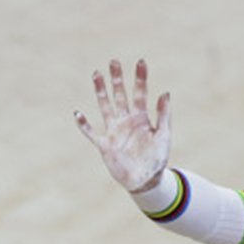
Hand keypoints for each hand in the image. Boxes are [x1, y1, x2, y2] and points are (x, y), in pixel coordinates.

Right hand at [75, 58, 171, 193]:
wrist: (146, 181)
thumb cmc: (157, 159)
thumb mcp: (163, 135)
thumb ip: (163, 115)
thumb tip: (165, 92)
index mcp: (141, 118)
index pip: (140, 93)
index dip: (140, 78)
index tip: (140, 62)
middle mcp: (126, 121)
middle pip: (120, 95)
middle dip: (116, 79)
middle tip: (113, 62)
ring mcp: (114, 131)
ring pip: (105, 107)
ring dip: (101, 91)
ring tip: (96, 74)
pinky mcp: (105, 145)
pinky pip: (91, 133)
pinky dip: (84, 124)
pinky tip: (78, 113)